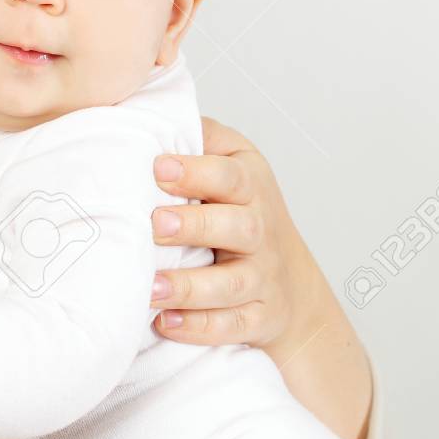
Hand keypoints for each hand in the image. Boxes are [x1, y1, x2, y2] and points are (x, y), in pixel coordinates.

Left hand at [149, 117, 315, 348]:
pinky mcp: (260, 318)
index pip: (232, 175)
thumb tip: (148, 110)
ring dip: (190, 286)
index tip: (159, 168)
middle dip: (197, 225)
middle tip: (154, 223)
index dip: (198, 171)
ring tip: (150, 287)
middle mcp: (262, 231)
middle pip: (239, 227)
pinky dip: (201, 327)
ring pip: (234, 284)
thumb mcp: (233, 164)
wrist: (291, 284)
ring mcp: (263, 277)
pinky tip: (165, 323)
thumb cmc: (243, 212)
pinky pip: (234, 326)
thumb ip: (200, 138)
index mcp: (252, 187)